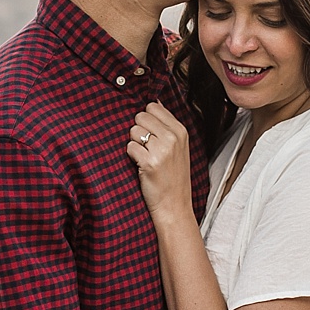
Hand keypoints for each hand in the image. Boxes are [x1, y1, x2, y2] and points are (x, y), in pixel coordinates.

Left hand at [125, 100, 191, 223]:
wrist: (174, 206)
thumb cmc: (172, 177)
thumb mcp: (178, 147)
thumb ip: (166, 125)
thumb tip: (152, 103)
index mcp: (180, 131)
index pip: (153, 107)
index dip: (146, 120)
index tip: (150, 134)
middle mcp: (173, 137)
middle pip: (140, 116)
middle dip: (138, 130)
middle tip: (146, 148)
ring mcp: (162, 150)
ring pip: (133, 131)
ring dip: (133, 144)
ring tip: (144, 158)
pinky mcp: (150, 162)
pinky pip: (129, 147)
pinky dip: (130, 157)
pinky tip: (140, 166)